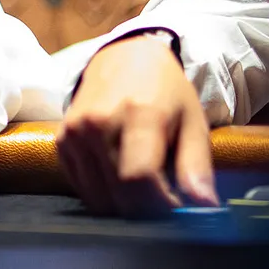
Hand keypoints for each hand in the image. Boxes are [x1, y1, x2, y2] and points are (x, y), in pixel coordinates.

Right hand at [57, 34, 217, 215]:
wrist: (125, 58)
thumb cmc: (166, 93)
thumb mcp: (192, 123)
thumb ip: (197, 166)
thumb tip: (205, 207)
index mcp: (138, 113)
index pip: (140, 178)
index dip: (161, 205)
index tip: (177, 208)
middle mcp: (99, 122)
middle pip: (119, 194)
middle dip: (146, 210)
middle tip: (164, 199)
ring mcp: (75, 132)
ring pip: (99, 199)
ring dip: (124, 204)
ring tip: (143, 186)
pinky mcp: (62, 141)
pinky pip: (82, 189)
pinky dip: (103, 193)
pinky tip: (120, 176)